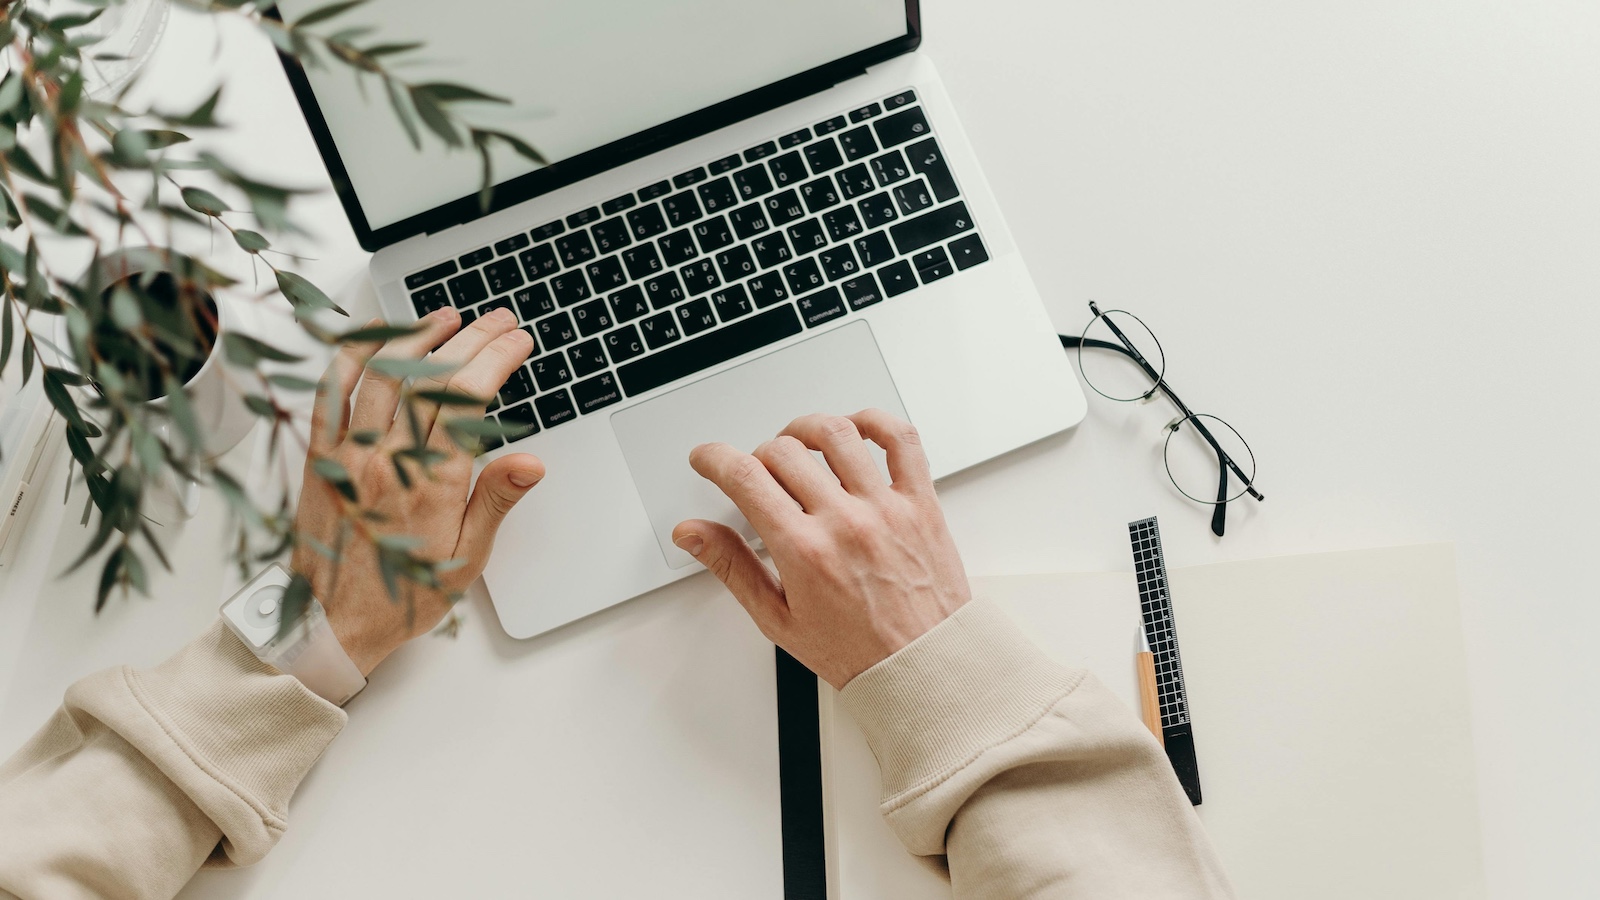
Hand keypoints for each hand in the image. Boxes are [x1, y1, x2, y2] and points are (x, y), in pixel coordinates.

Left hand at [290, 306, 544, 675]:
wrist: (329, 624)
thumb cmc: (401, 595)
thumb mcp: (465, 560)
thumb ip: (495, 502)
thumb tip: (530, 462)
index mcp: (430, 485)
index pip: (469, 400)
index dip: (497, 360)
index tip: (517, 342)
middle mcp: (387, 461)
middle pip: (433, 378)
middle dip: (472, 339)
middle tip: (498, 321)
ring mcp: (348, 454)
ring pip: (384, 374)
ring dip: (419, 336)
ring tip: (447, 317)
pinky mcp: (319, 456)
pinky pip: (330, 392)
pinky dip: (352, 356)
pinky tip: (375, 337)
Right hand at [671, 411, 969, 688]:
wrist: (924, 667)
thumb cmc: (857, 651)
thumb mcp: (778, 619)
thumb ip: (732, 568)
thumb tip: (692, 534)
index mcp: (804, 552)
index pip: (745, 479)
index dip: (714, 459)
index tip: (708, 458)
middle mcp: (845, 523)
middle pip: (784, 451)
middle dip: (757, 456)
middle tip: (757, 475)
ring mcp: (886, 508)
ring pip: (837, 434)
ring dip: (805, 429)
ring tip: (798, 445)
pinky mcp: (921, 503)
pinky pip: (902, 441)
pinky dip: (876, 421)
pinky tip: (856, 431)